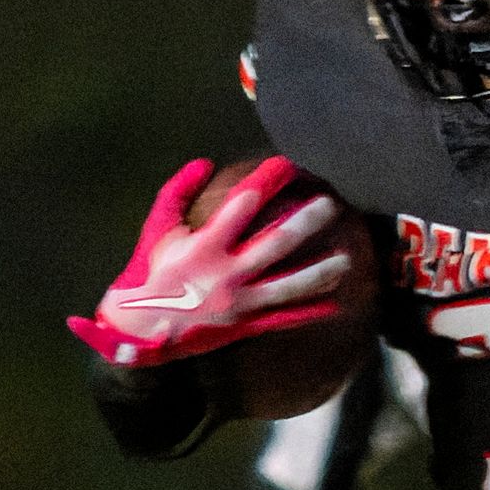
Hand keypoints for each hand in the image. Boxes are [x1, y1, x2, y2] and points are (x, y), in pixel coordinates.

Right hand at [69, 157, 347, 367]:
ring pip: (289, 287)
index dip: (265, 182)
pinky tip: (337, 304)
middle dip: (305, 223)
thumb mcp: (157, 228)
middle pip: (275, 245)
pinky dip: (310, 313)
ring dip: (320, 272)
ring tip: (346, 259)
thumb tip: (204, 161)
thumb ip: (177, 191)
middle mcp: (225, 275)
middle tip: (329, 205)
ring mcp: (239, 303)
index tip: (287, 164)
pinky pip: (284, 319)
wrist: (143, 327)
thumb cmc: (152, 269)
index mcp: (203, 247)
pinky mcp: (245, 324)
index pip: (240, 206)